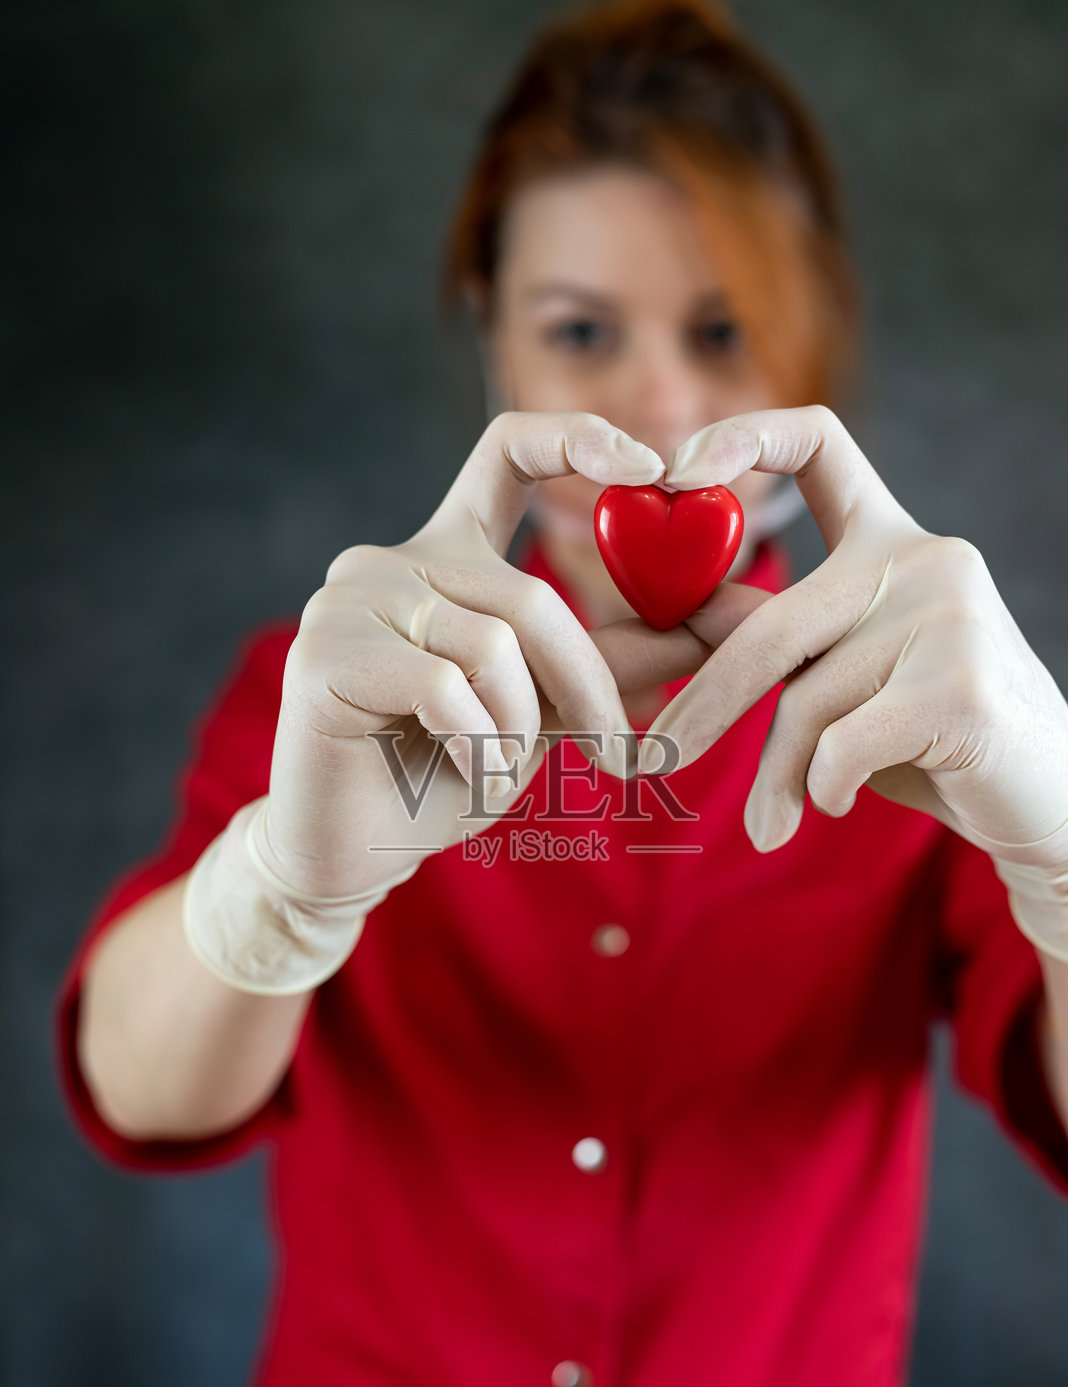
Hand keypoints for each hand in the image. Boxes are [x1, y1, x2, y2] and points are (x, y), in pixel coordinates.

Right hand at [263, 411, 709, 900]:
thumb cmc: (449, 774)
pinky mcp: (325, 654)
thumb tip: (740, 614)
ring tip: (497, 769)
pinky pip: (442, 687)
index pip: (507, 452)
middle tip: (618, 757)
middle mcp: (390, 561)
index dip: (578, 439)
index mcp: (445, 557)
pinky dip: (476, 744)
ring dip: (518, 731)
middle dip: (587, 686)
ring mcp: (349, 601)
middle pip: (529, 596)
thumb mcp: (550, 709)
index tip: (651, 468)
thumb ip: (624, 658)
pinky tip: (463, 772)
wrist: (355, 851)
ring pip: (492, 646)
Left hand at [637, 405, 1067, 951]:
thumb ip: (779, 638)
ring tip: (773, 822)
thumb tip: (671, 616)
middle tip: (654, 759)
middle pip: (773, 626)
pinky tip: (837, 802)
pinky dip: (822, 789)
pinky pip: (840, 744)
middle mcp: (923, 557)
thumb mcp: (846, 674)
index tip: (675, 473)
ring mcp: (950, 616)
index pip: (819, 442)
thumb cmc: (930, 736)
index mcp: (890, 538)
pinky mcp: (960, 687)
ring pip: (805, 702)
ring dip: (778, 776)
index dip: (741, 436)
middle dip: (705, 703)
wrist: (1043, 798)